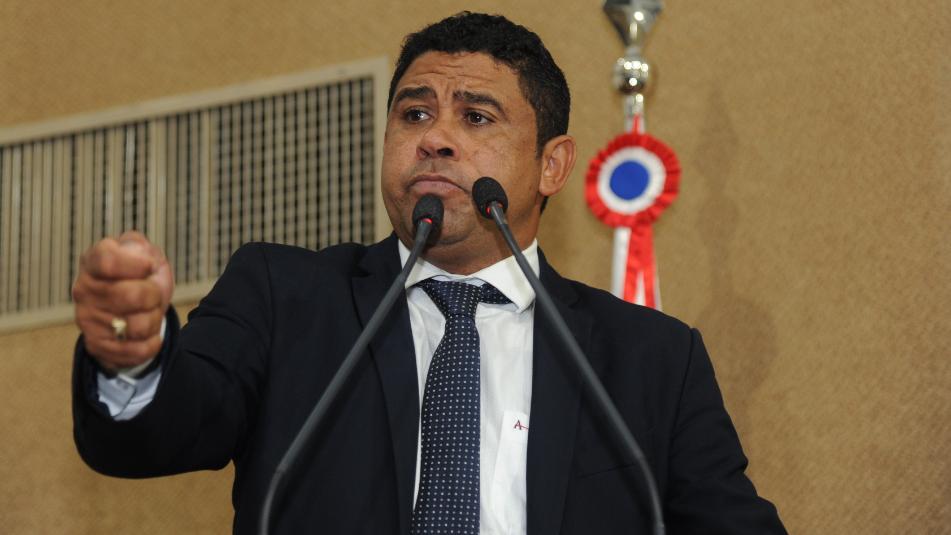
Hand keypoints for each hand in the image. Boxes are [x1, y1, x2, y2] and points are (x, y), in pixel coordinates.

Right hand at [72, 231, 173, 371]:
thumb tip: (142, 259)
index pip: (108, 261)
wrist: (127, 310)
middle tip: (153, 294)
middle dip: (155, 295)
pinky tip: (148, 335)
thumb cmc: (136, 277)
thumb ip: (140, 247)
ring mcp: (87, 320)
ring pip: (139, 326)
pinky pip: (137, 350)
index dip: (137, 265)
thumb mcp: (141, 253)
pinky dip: (152, 343)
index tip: (149, 266)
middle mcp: (84, 290)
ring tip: (148, 313)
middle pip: (133, 296)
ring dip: (154, 320)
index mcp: (92, 262)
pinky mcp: (96, 345)